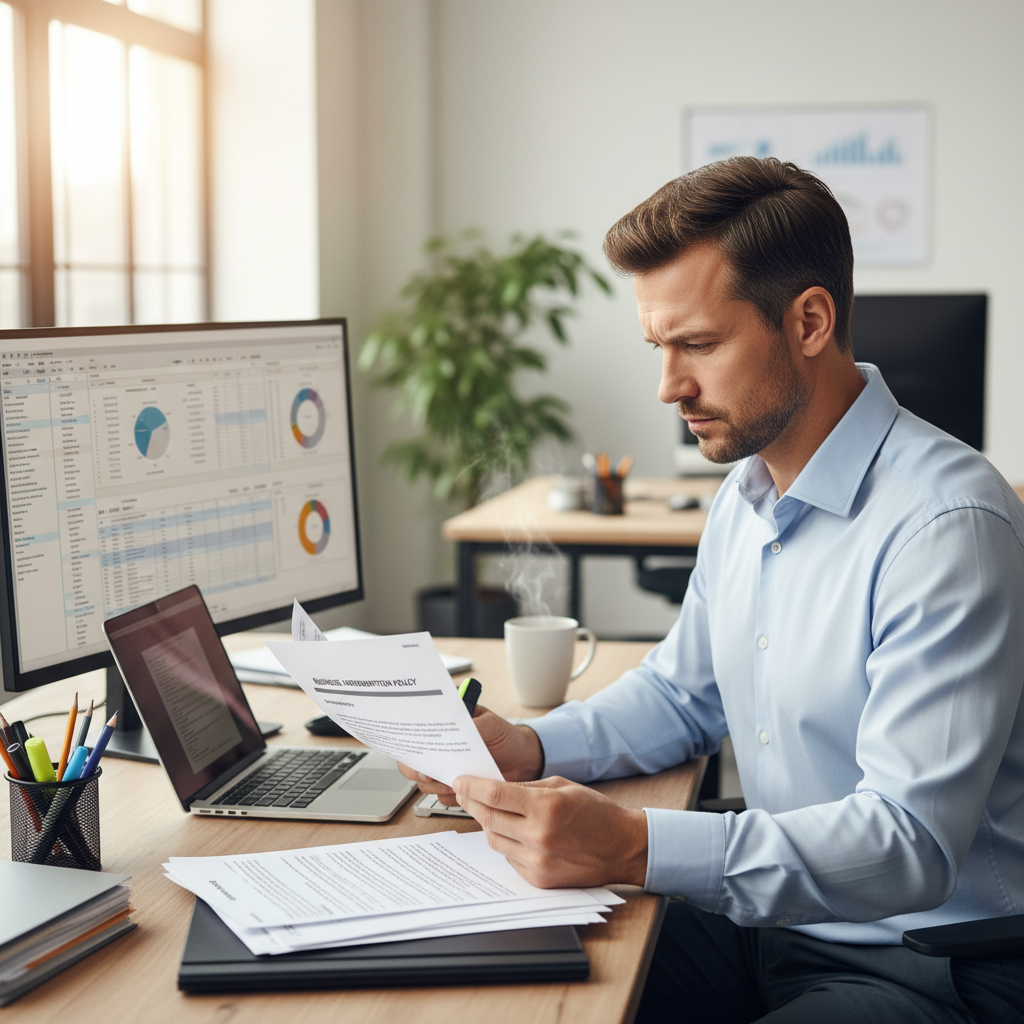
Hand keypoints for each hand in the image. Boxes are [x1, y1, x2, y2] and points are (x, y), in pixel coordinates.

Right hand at [397, 705, 543, 805]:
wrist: (522, 760)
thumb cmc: (505, 736)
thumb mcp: (491, 724)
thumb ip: (474, 725)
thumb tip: (459, 729)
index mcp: (442, 725)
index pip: (414, 731)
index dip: (410, 742)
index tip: (419, 751)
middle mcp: (438, 749)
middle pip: (411, 761)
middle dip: (417, 769)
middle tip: (430, 773)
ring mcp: (444, 769)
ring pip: (424, 783)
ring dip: (436, 784)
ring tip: (456, 781)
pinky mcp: (453, 788)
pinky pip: (441, 797)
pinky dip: (450, 796)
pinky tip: (465, 790)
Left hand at [451, 774, 648, 888]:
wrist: (622, 847)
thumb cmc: (595, 813)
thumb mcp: (562, 786)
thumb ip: (526, 788)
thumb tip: (494, 787)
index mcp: (546, 807)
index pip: (495, 795)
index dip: (472, 786)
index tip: (460, 780)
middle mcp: (539, 836)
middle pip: (488, 818)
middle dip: (472, 802)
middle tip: (464, 792)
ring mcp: (538, 861)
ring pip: (494, 840)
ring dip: (488, 823)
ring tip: (491, 811)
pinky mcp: (539, 879)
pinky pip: (508, 858)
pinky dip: (506, 843)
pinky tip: (513, 833)